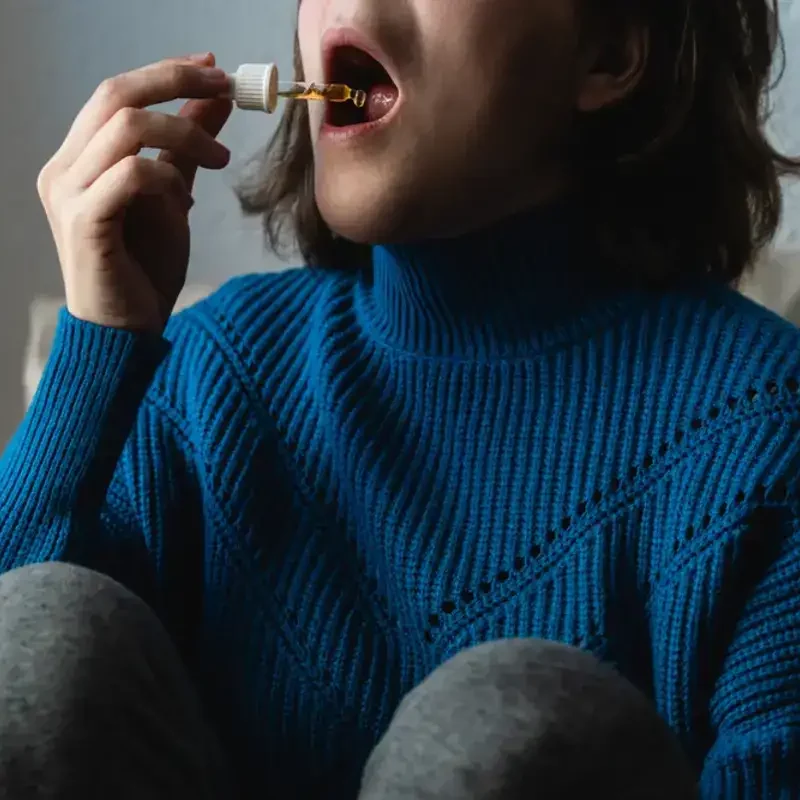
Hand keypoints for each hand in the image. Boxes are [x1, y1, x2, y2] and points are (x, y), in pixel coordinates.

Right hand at [36, 53, 232, 331]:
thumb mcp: (172, 197)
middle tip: (225, 88)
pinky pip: (130, 175)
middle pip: (115, 94)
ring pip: (125, 127)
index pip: (115, 93)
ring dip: (184, 133)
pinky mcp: (84, 223)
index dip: (164, 73)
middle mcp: (64, 169)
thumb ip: (185, 150)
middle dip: (175, 82)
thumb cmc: (144, 270)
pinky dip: (167, 176)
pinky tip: (186, 199)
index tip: (213, 67)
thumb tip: (214, 101)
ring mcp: (68, 194)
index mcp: (79, 160)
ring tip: (220, 159)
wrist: (127, 332)